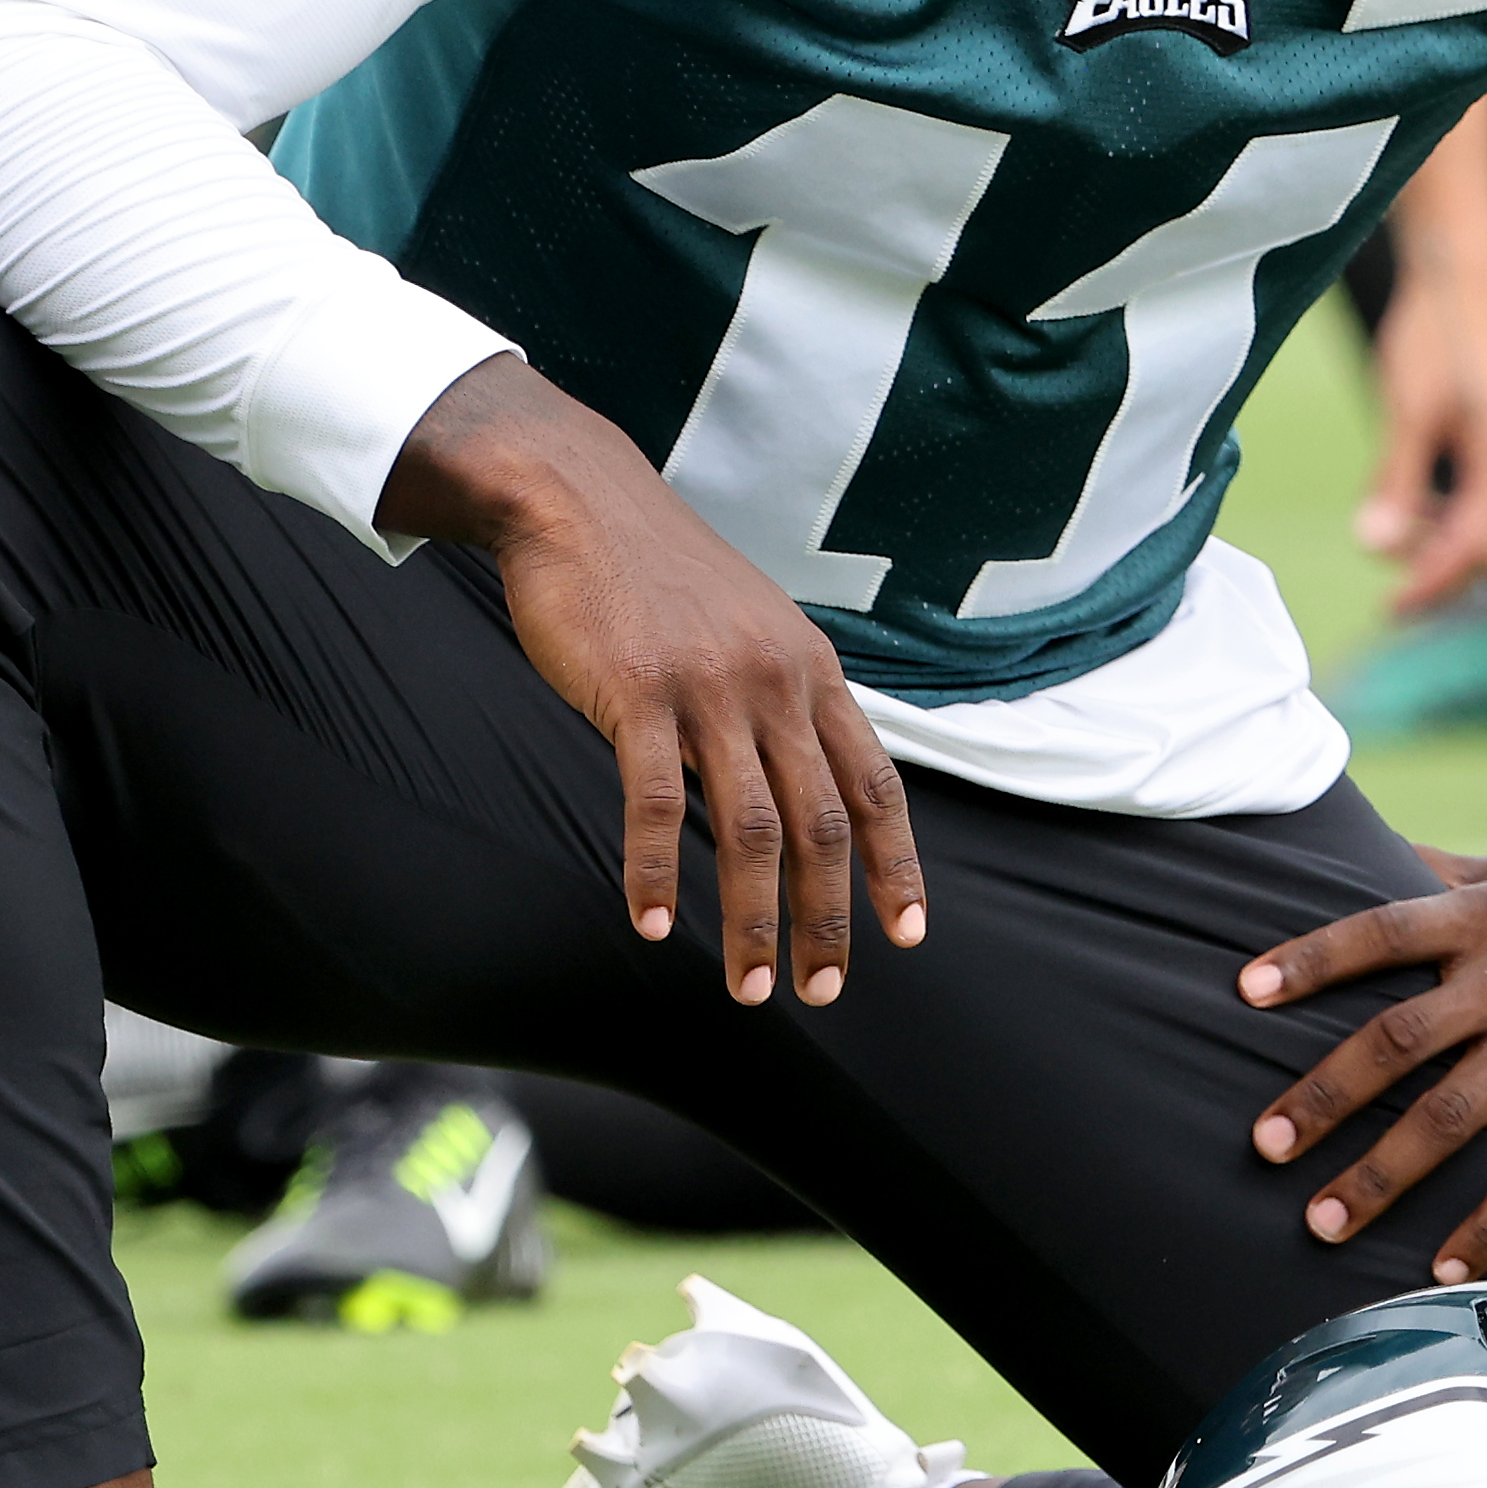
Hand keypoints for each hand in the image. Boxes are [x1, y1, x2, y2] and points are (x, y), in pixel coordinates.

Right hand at [381, 355, 924, 1010]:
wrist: (580, 497)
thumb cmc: (658, 574)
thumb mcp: (751, 626)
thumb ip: (781, 700)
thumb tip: (800, 787)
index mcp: (811, 671)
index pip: (875, 784)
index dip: (895, 866)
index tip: (907, 934)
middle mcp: (776, 682)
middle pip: (822, 822)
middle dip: (828, 918)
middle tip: (820, 990)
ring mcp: (711, 687)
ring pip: (752, 827)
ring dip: (755, 919)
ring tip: (749, 986)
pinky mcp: (640, 692)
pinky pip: (659, 802)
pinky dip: (659, 872)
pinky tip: (653, 924)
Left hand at [1239, 844, 1486, 1277]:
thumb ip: (1446, 874)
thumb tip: (1363, 849)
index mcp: (1485, 919)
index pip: (1379, 934)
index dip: (1310, 960)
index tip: (1243, 994)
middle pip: (1396, 1040)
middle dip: (1323, 1098)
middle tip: (1262, 1146)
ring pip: (1450, 1118)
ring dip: (1380, 1176)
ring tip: (1321, 1224)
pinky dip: (1486, 1227)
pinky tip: (1441, 1271)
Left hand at [1356, 250, 1486, 620]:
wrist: (1465, 276)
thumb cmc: (1438, 336)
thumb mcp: (1408, 412)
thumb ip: (1397, 483)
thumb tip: (1375, 547)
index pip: (1474, 553)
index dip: (1432, 587)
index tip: (1392, 611)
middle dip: (1445, 577)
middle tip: (1395, 597)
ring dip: (1454, 549)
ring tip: (1402, 543)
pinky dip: (1464, 522)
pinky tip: (1425, 510)